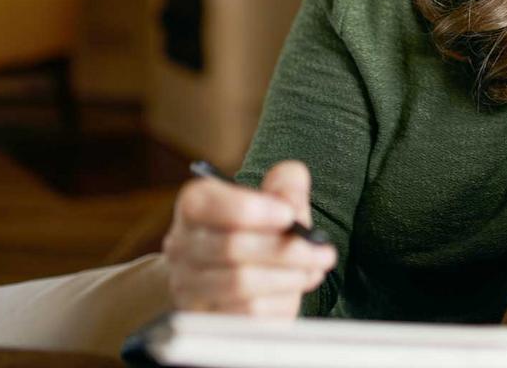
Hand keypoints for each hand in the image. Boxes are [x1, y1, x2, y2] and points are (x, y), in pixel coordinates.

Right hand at [163, 159, 336, 317]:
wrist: (229, 279)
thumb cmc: (257, 232)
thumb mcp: (274, 202)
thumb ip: (286, 185)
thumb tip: (291, 195)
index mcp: (194, 207)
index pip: (207, 203)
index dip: (250, 208)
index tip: (289, 215)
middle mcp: (182, 246)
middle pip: (231, 247)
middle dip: (287, 250)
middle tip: (324, 252)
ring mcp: (188, 287)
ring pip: (239, 283)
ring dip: (288, 277)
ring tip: (316, 269)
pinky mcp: (204, 321)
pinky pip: (243, 314)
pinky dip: (278, 302)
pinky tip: (296, 289)